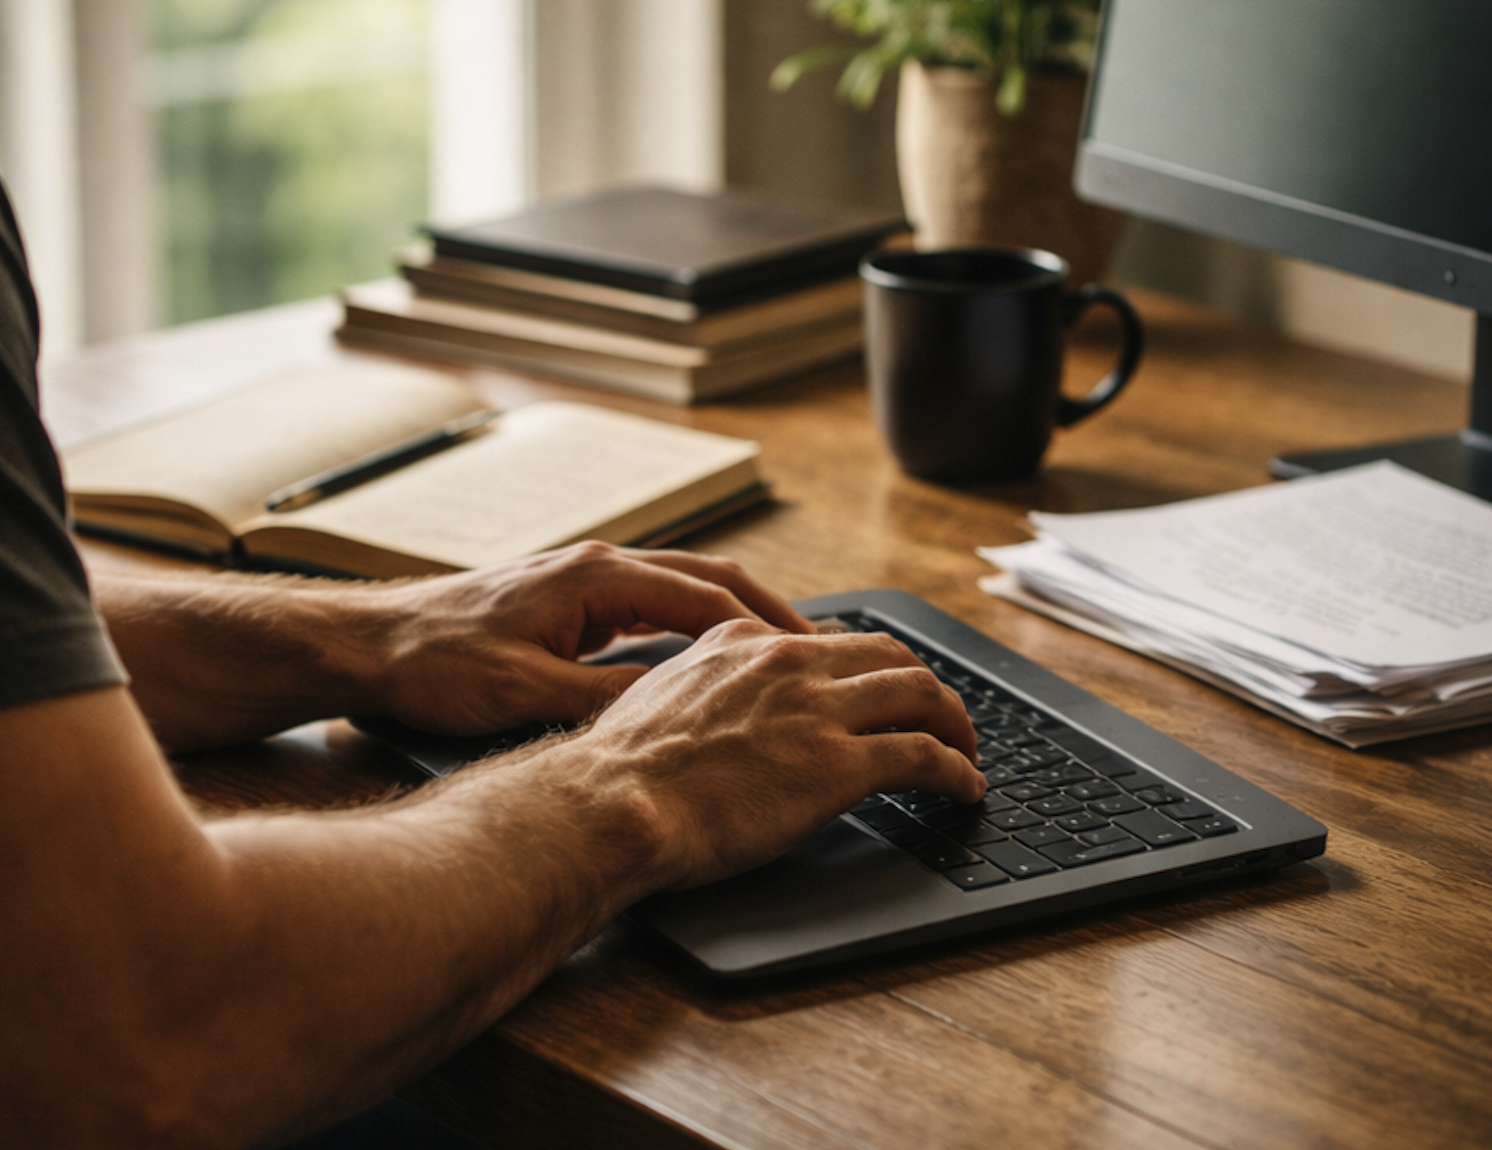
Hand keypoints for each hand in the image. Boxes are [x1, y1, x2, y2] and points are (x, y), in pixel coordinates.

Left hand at [361, 541, 814, 733]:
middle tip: (819, 652)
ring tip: (781, 655)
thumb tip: (670, 711)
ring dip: (735, 617)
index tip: (809, 658)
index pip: (706, 594)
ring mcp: (584, 580)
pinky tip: (708, 658)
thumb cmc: (434, 663)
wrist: (370, 644)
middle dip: (769, 613)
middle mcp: (598, 567)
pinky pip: (653, 604)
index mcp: (596, 578)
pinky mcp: (569, 600)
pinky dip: (694, 626)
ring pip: (684, 588)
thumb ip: (601, 701)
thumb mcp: (523, 693)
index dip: (765, 628)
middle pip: (709, 579)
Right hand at [560, 618, 984, 891]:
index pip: (831, 642)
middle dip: (924, 687)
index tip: (880, 691)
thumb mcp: (660, 694)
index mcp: (744, 643)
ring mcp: (817, 711)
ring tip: (966, 750)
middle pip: (889, 657)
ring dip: (955, 724)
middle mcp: (789, 664)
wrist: (613, 803)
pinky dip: (957, 770)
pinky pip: (924, 756)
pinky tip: (965, 788)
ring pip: (920, 695)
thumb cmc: (621, 768)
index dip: (868, 668)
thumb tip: (714, 704)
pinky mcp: (838, 764)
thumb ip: (703, 686)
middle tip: (940, 717)